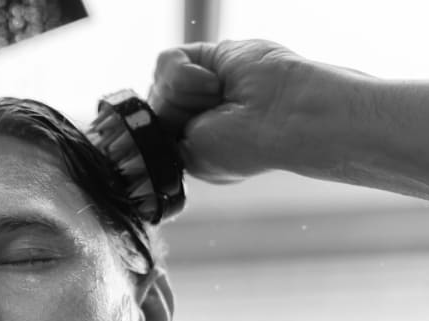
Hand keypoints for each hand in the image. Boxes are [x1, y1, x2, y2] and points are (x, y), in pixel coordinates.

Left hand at [149, 39, 329, 182]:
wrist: (283, 117)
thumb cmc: (247, 146)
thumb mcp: (192, 156)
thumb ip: (163, 137)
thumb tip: (146, 117)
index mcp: (194, 142)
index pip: (151, 132)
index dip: (156, 132)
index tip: (186, 139)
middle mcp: (197, 112)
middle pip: (153, 106)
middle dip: (176, 114)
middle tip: (214, 119)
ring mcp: (201, 84)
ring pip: (160, 83)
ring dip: (186, 95)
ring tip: (220, 99)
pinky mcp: (208, 55)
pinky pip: (167, 60)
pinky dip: (186, 74)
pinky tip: (214, 83)